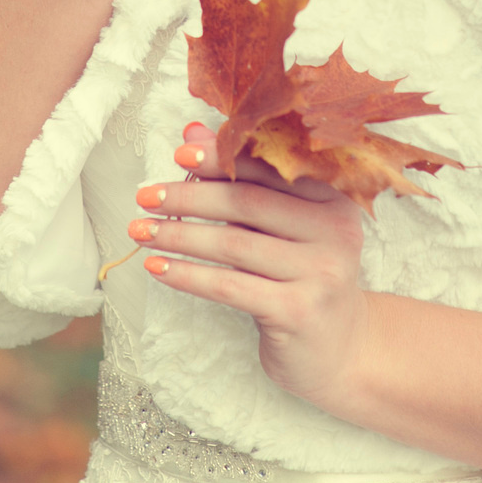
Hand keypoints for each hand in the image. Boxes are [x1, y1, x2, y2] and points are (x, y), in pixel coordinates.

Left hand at [131, 120, 372, 413]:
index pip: (269, 167)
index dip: (222, 156)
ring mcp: (321, 273)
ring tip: (140, 230)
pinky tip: (158, 267)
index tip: (178, 153)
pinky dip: (188, 275)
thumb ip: (242, 180)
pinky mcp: (298, 311)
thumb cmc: (302, 276)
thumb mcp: (280, 227)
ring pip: (234, 244)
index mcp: (334, 197)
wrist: (341, 350)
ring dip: (179, 236)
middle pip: (247, 202)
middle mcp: (335, 230)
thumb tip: (191, 133)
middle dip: (189, 197)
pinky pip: (229, 286)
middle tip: (146, 196)